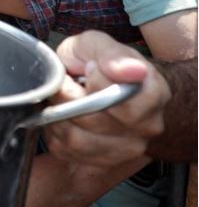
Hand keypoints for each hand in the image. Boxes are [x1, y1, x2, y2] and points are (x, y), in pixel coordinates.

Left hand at [44, 31, 170, 166]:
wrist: (101, 82)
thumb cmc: (99, 61)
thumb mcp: (98, 44)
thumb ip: (110, 53)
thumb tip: (130, 70)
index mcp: (152, 93)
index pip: (121, 99)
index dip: (96, 81)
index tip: (89, 67)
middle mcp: (146, 126)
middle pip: (94, 120)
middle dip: (68, 98)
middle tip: (67, 82)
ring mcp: (126, 148)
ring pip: (78, 140)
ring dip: (58, 116)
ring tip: (62, 99)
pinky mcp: (101, 162)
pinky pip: (66, 151)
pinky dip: (54, 132)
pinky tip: (61, 116)